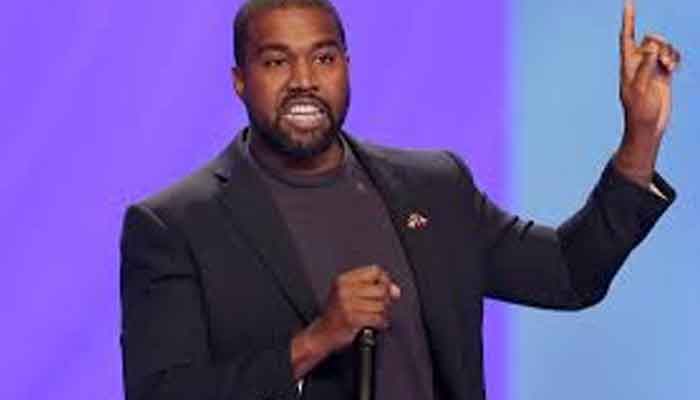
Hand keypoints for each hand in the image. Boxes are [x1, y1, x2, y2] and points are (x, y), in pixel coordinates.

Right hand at [315, 265, 400, 352]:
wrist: (322, 334)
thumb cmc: (337, 315)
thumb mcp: (348, 294)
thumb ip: (372, 288)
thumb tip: (395, 290)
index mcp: (343, 280)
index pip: (375, 271)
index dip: (384, 280)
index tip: (385, 289)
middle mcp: (344, 290)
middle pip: (381, 288)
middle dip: (387, 299)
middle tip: (383, 306)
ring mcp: (347, 304)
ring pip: (381, 304)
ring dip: (384, 313)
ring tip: (378, 317)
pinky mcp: (352, 319)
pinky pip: (377, 318)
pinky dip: (381, 323)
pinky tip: (377, 324)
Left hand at [616, 0, 680, 185]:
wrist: (647, 126)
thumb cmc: (639, 112)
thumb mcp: (641, 89)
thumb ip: (646, 67)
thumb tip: (652, 47)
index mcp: (627, 66)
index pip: (626, 38)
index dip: (628, 20)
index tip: (629, 2)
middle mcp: (638, 64)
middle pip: (650, 39)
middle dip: (660, 43)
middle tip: (663, 60)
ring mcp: (651, 68)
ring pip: (663, 47)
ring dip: (670, 52)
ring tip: (670, 67)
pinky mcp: (663, 74)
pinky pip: (671, 56)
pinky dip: (675, 57)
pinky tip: (674, 68)